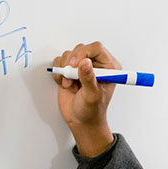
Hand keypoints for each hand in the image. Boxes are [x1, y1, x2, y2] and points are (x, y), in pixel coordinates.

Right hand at [52, 42, 119, 156]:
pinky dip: (58, 72)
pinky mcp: (70, 71)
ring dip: (65, 69)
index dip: (84, 53)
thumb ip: (89, 78)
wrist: (81, 120)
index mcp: (109, 67)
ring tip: (70, 84)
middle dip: (72, 63)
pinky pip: (59, 62)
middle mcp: (96, 65)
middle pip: (81, 48)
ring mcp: (82, 67)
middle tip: (71, 78)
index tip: (76, 64)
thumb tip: (85, 62)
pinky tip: (64, 83)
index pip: (96, 48)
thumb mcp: (92, 95)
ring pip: (69, 55)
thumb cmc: (92, 110)